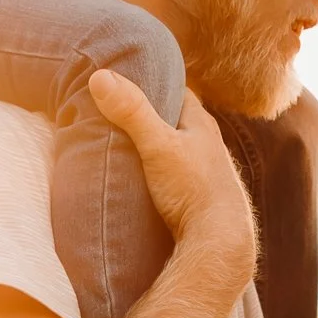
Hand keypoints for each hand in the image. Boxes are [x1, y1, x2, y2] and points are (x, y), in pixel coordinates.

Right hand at [89, 71, 256, 284]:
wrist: (219, 241)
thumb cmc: (193, 190)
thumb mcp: (158, 145)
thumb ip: (131, 112)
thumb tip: (99, 76)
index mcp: (201, 124)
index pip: (178, 91)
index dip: (155, 83)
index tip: (129, 81)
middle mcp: (208, 145)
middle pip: (175, 122)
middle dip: (151, 117)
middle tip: (119, 115)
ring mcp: (205, 173)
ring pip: (176, 152)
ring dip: (155, 150)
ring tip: (125, 149)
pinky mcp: (199, 199)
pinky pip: (175, 178)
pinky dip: (159, 175)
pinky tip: (143, 184)